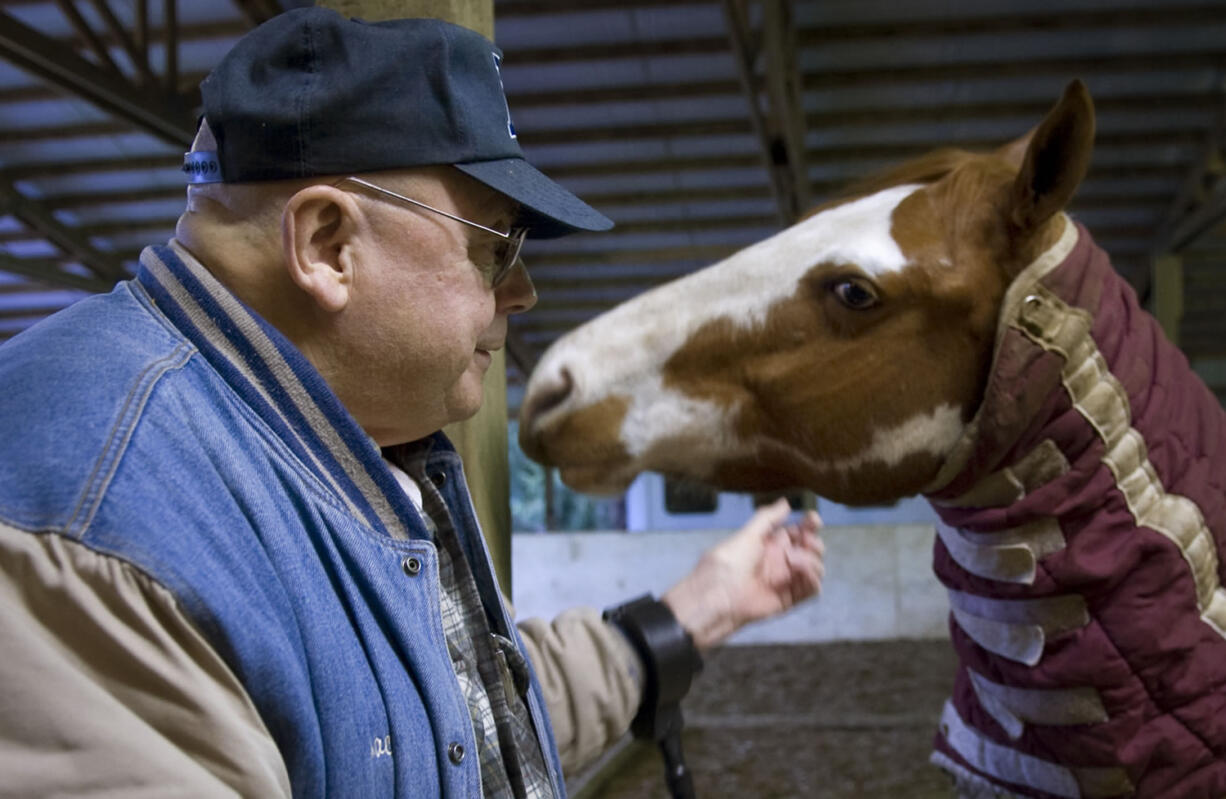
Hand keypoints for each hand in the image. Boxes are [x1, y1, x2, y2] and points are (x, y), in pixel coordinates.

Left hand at [662, 498, 824, 649]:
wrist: (718, 597)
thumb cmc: (728, 562)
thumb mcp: (747, 535)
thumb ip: (768, 518)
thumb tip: (785, 502)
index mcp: (770, 544)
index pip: (798, 532)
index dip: (809, 525)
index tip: (812, 519)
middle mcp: (780, 561)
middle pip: (810, 549)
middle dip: (813, 542)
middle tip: (805, 540)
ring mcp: (785, 580)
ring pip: (815, 568)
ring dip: (812, 560)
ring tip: (792, 559)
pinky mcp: (789, 599)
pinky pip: (812, 589)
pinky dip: (813, 579)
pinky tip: (803, 572)